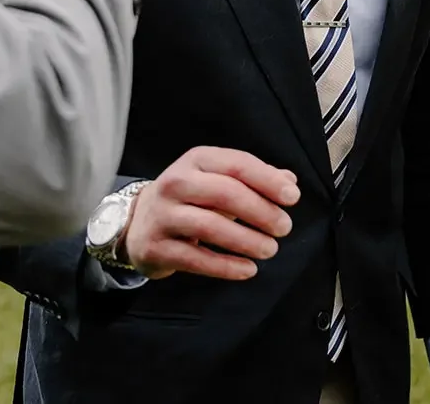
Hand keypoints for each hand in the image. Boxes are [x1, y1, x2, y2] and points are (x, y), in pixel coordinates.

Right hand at [123, 147, 299, 279]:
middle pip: (225, 193)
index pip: (237, 164)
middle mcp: (176, 183)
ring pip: (209, 226)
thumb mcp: (217, 179)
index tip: (292, 198)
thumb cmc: (190, 199)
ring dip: (246, 240)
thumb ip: (254, 179)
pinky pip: (195, 258)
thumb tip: (289, 181)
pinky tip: (248, 269)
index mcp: (197, 160)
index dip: (267, 181)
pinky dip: (226, 266)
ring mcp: (162, 215)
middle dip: (260, 211)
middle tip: (284, 227)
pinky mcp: (155, 247)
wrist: (137, 223)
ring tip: (270, 249)